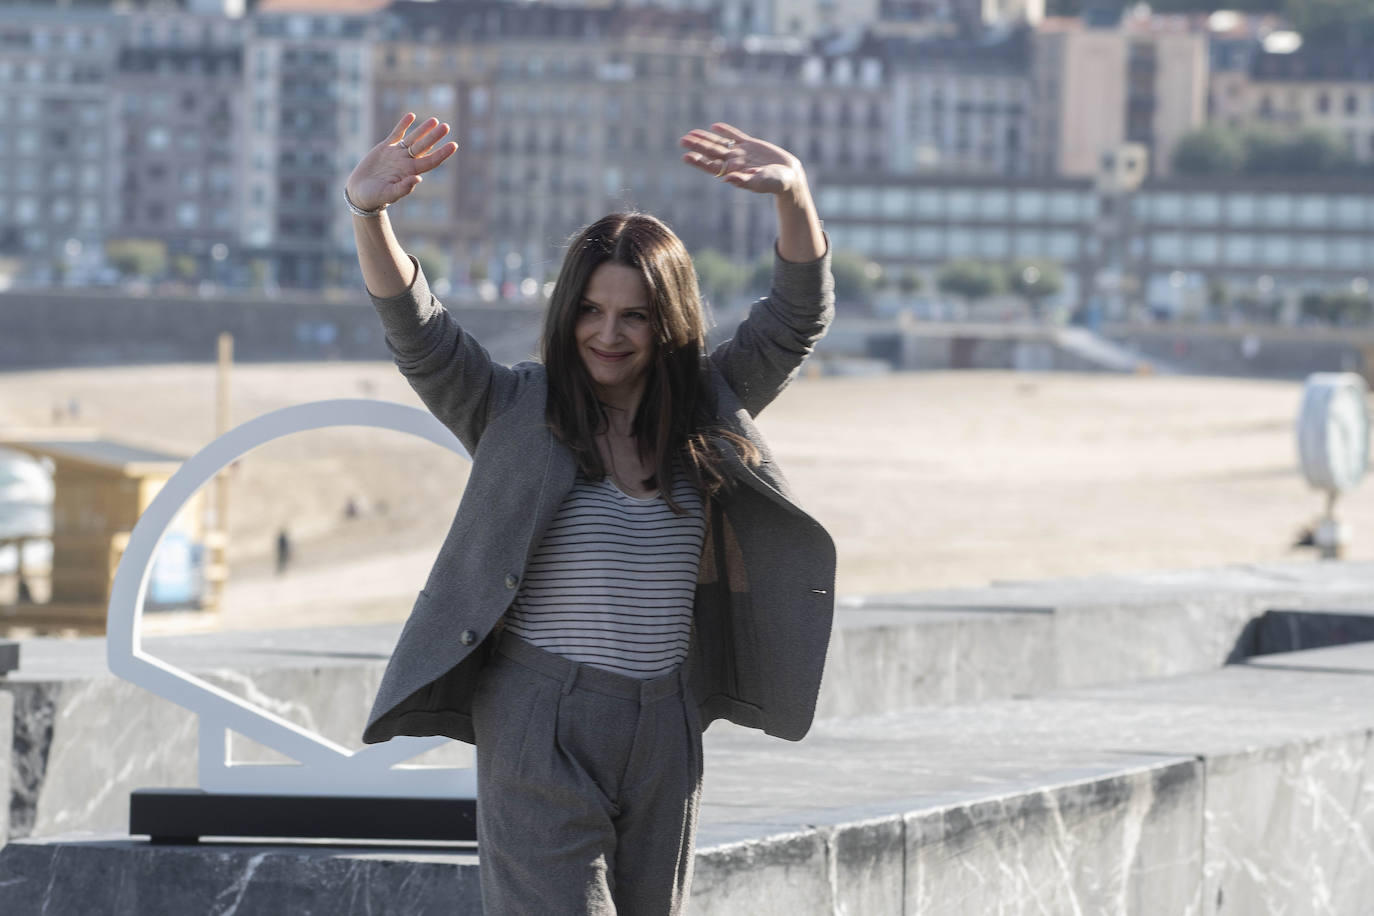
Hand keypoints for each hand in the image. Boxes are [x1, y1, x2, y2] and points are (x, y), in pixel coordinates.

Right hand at [345, 113, 457, 212]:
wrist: (359, 193)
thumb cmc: (375, 197)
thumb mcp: (389, 194)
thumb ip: (403, 188)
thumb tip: (418, 179)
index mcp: (410, 172)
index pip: (430, 161)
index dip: (442, 153)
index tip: (454, 145)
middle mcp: (406, 162)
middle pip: (424, 147)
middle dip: (435, 136)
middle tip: (446, 127)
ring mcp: (396, 154)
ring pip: (413, 139)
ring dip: (423, 129)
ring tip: (435, 120)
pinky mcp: (385, 148)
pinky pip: (396, 134)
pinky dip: (403, 125)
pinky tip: (411, 116)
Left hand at [680, 123, 806, 196]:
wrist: (790, 177)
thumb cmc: (775, 184)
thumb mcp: (760, 182)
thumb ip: (743, 181)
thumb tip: (726, 179)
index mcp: (733, 172)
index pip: (711, 166)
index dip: (698, 161)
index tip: (685, 156)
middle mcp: (735, 162)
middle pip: (712, 152)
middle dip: (697, 146)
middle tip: (682, 140)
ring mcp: (742, 153)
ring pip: (720, 143)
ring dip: (706, 138)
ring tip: (691, 133)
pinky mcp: (752, 145)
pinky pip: (736, 136)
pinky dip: (726, 131)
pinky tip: (715, 126)